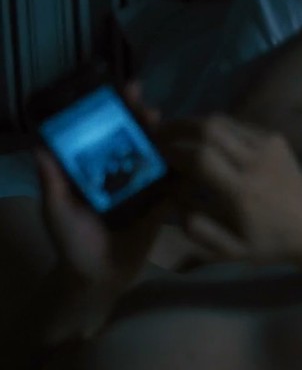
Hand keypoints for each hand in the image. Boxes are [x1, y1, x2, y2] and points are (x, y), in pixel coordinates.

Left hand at [34, 82, 167, 292]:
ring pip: (158, 157)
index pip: (106, 134)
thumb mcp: (56, 209)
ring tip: (170, 128)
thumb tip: (40, 146)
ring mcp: (144, 189)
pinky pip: (175, 186)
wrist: (98, 277)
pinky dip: (185, 171)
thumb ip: (52, 181)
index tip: (123, 92)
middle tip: (150, 109)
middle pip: (136, 139)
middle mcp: (121, 174)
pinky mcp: (162, 206)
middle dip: (143, 120)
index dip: (115, 112)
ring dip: (166, 140)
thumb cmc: (72, 242)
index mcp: (96, 170)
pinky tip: (194, 157)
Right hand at [160, 116, 301, 262]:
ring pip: (222, 121)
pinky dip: (217, 129)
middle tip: (157, 134)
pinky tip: (206, 141)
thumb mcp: (230, 249)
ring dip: (195, 125)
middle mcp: (255, 163)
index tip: (154, 155)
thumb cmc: (270, 243)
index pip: (199, 158)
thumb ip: (197, 227)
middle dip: (177, 127)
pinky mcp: (276, 139)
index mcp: (242, 192)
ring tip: (176, 135)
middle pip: (210, 128)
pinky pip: (238, 125)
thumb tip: (171, 197)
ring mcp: (268, 146)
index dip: (172, 152)